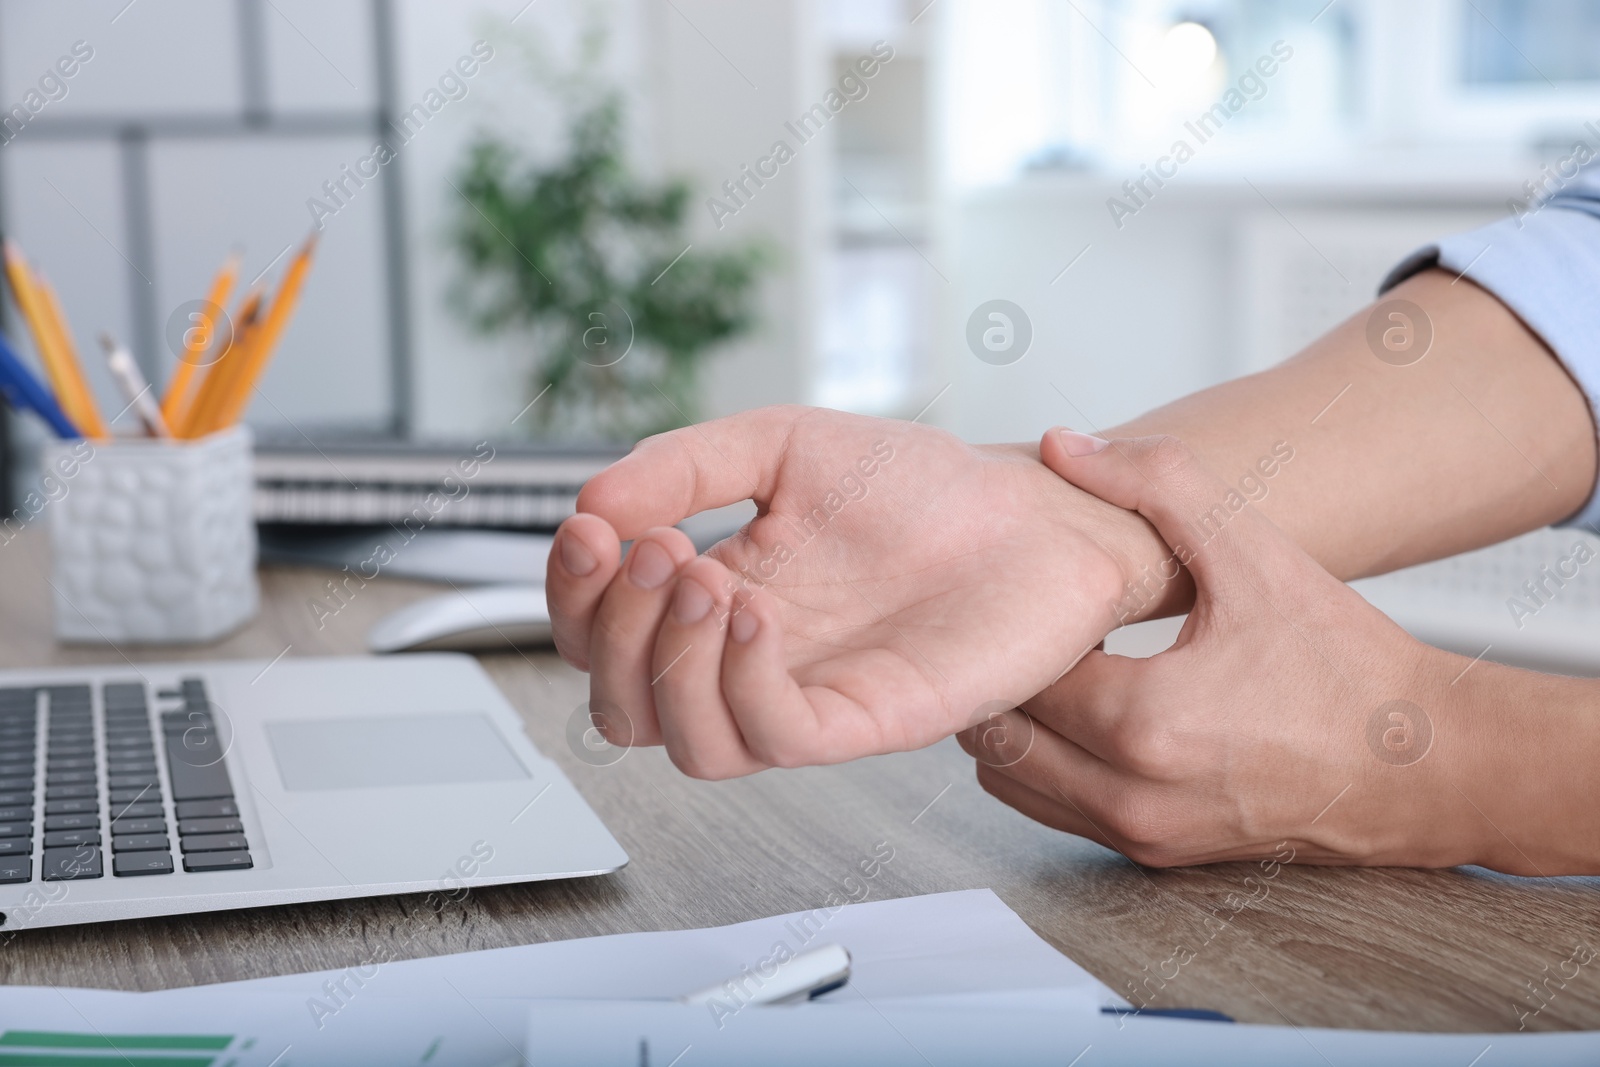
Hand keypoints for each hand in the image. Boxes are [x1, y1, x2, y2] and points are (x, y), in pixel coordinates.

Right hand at [546, 406, 1167, 777]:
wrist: (1033, 508)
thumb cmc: (920, 486)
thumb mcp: (781, 444)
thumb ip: (685, 465)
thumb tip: (593, 503)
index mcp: (718, 598)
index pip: (601, 635)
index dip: (571, 594)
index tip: (589, 529)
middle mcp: (749, 661)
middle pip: (622, 705)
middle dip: (611, 630)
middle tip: (656, 549)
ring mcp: (805, 696)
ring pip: (686, 742)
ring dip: (669, 661)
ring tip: (703, 574)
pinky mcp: (867, 718)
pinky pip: (773, 737)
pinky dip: (741, 683)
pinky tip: (757, 612)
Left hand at [961, 429, 1485, 868]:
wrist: (1425, 765)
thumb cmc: (1346, 664)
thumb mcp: (1255, 552)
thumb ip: (1156, 484)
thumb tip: (1064, 446)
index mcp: (1141, 722)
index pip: (1014, 670)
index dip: (1015, 622)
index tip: (1037, 589)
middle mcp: (1129, 795)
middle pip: (994, 734)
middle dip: (1001, 675)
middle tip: (1030, 627)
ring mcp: (1140, 835)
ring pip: (1010, 781)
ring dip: (1015, 724)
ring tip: (1057, 667)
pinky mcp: (1155, 857)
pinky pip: (1055, 810)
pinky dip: (1048, 764)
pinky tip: (1088, 710)